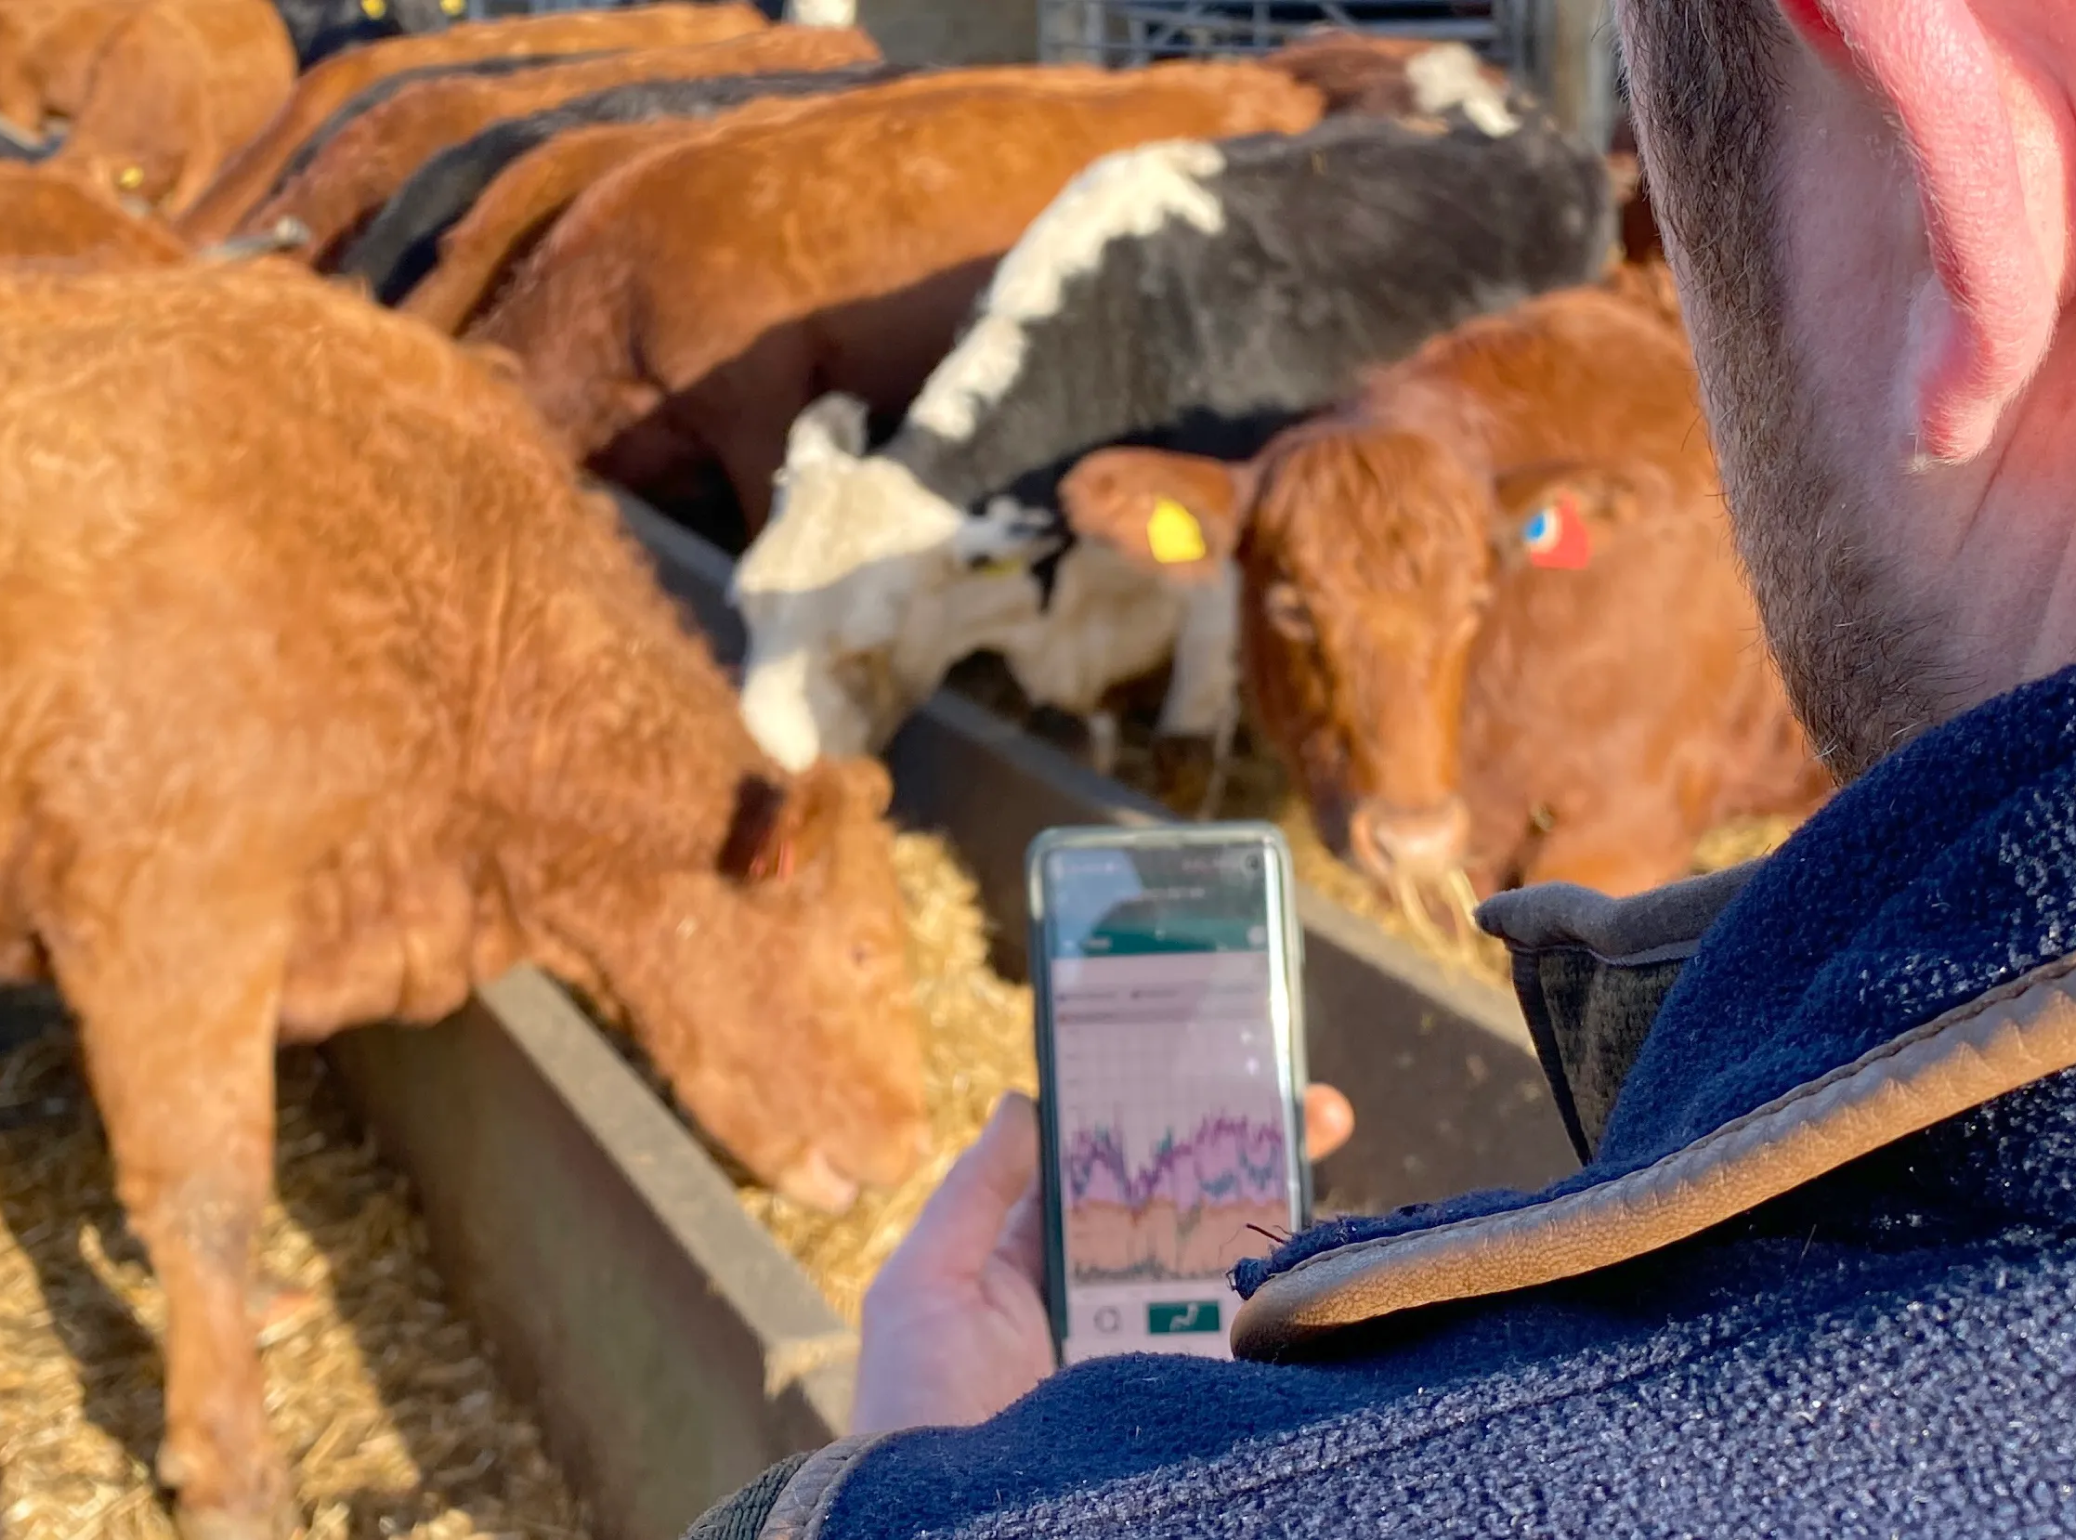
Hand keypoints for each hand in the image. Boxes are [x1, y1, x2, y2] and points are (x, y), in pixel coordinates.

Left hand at [849, 1084, 1355, 1436]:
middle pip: (1187, 1206)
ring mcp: (1153, 1347)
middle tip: (1313, 1105)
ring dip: (1279, 1202)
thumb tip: (1025, 1099)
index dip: (1158, 1118)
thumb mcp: (924, 1285)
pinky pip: (1246, 1337)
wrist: (958, 1524)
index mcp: (1039, 1261)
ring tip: (1326, 1143)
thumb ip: (976, 1195)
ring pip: (1225, 1261)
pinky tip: (1322, 1245)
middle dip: (1248, 1150)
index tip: (1211, 1066)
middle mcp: (1105, 1297)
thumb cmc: (916, 1405)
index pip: (1109, 1172)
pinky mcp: (1189, 1396)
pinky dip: (1288, 1294)